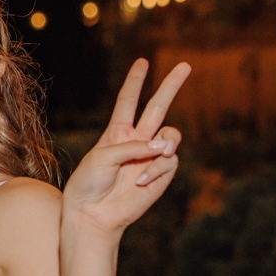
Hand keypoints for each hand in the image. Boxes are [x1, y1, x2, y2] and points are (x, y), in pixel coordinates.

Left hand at [62, 59, 190, 237]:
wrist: (93, 213)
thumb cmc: (90, 184)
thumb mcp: (103, 156)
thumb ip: (133, 146)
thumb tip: (164, 146)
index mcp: (116, 132)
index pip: (128, 101)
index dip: (135, 81)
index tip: (143, 62)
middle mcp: (136, 141)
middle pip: (157, 107)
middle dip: (171, 86)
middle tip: (185, 65)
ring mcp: (150, 157)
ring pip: (171, 135)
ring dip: (167, 141)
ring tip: (158, 152)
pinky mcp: (161, 174)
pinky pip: (169, 161)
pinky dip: (157, 169)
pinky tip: (142, 181)